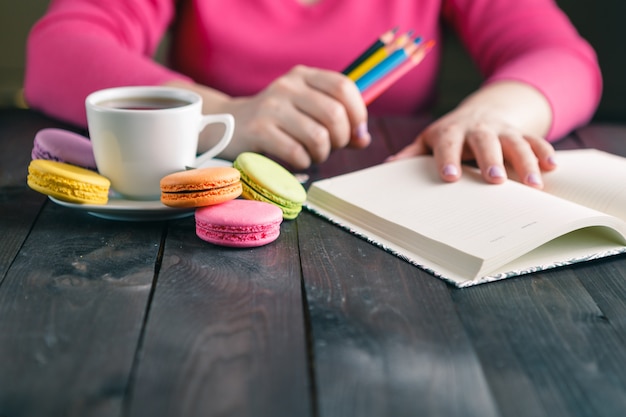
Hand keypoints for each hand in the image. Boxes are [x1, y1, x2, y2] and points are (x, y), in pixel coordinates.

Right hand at [167, 65, 370, 169]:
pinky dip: (303, 163)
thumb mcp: (306, 111)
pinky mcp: (258, 130)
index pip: (344, 87)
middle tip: (331, 148)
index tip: (355, 133)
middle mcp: (288, 86)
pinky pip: (296, 152)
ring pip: (318, 136)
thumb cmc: (277, 122)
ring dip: (322, 154)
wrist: (228, 125)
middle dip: (341, 139)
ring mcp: (271, 107)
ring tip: (314, 155)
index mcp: (304, 75)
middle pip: (334, 114)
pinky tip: (297, 160)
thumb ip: (338, 122)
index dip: (358, 113)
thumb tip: (363, 139)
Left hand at [389, 81, 556, 187]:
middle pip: (485, 141)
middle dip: (491, 160)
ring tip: (534, 185)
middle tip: (495, 180)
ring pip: (515, 142)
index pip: (448, 145)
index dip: (448, 159)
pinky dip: (544, 152)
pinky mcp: (521, 132)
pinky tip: (553, 168)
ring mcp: (502, 130)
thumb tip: (385, 168)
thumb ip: (410, 154)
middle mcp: (477, 129)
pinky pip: (535, 140)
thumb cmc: (449, 135)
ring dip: (525, 161)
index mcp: (450, 132)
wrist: (481, 110)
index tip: (449, 177)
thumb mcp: (428, 140)